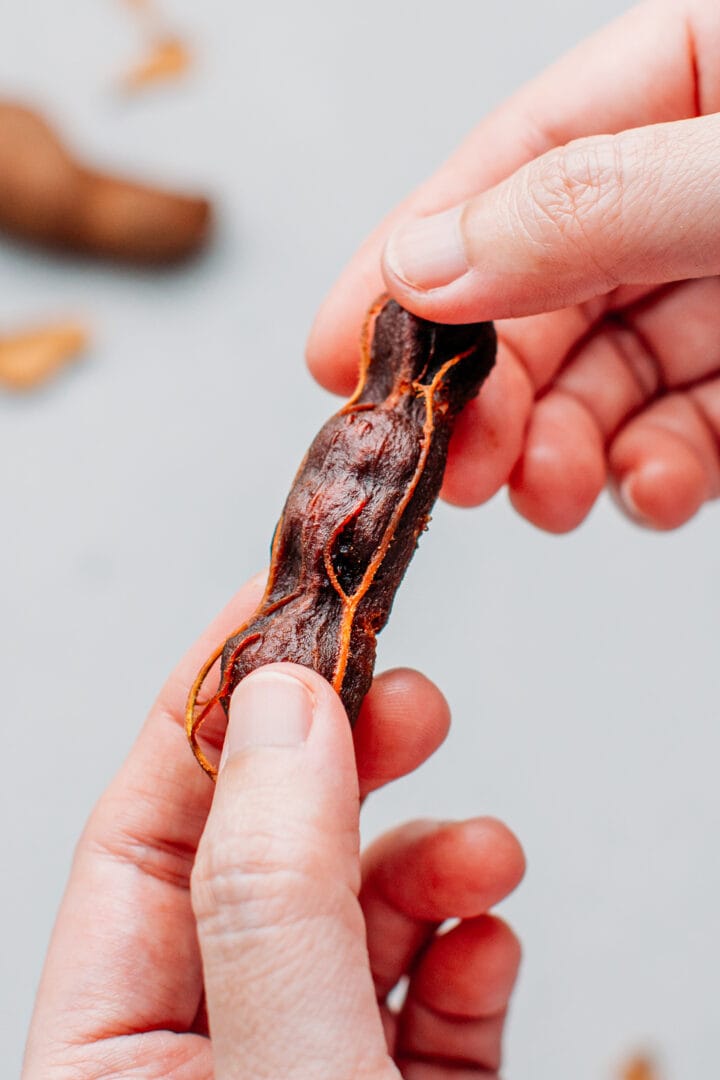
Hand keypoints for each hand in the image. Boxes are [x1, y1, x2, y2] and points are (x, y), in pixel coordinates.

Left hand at [24, 573, 524, 1078]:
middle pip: (261, 855)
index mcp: (112, 1054)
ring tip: (483, 852)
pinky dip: (467, 949)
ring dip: (430, 864)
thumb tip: (283, 707)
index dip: (210, 704)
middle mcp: (202, 1053)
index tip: (281, 606)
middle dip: (344, 768)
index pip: (138, 835)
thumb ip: (276, 891)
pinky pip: (427, 994)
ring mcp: (303, 1065)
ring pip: (354, 919)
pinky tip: (486, 937)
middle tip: (408, 705)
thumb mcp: (288, 1067)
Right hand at [308, 0, 719, 532]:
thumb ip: (587, 207)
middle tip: (451, 462)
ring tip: (547, 493)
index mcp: (692, 77)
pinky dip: (653, 474)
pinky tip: (644, 491)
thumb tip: (425, 264)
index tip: (339, 348)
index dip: (415, 256)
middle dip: (493, 390)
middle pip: (547, 289)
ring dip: (561, 449)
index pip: (515, 161)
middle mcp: (692, 185)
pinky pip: (685, 430)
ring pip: (606, 375)